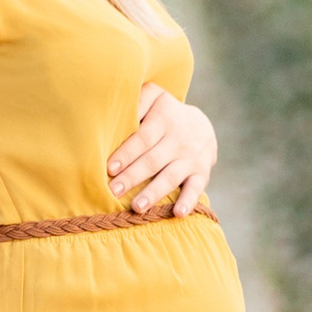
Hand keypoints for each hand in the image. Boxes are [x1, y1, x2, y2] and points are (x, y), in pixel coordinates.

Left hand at [107, 85, 217, 216]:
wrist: (201, 124)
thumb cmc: (163, 112)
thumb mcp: (153, 97)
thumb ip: (136, 99)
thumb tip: (113, 109)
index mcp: (164, 118)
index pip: (143, 138)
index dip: (127, 153)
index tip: (110, 168)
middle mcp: (179, 139)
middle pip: (153, 160)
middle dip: (132, 176)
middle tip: (113, 191)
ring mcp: (191, 157)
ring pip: (170, 176)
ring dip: (153, 193)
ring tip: (137, 207)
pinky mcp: (202, 173)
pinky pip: (195, 188)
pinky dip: (188, 201)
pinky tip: (178, 214)